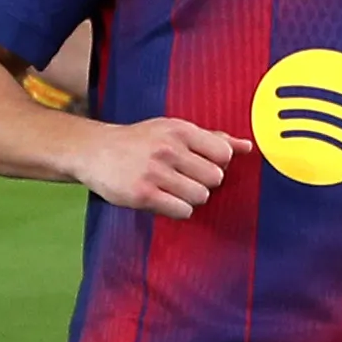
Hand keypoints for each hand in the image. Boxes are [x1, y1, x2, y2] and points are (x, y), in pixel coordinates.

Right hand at [76, 115, 238, 216]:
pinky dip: (177, 210)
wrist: (94, 150)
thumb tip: (247, 146)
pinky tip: (163, 199)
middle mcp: (168, 149)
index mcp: (179, 130)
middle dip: (202, 182)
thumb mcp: (172, 130)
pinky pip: (182, 211)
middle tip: (182, 178)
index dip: (216, 164)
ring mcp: (155, 172)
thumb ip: (211, 138)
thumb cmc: (139, 141)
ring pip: (200, 197)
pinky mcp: (143, 194)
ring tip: (172, 189)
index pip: (223, 154)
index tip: (198, 164)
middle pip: (215, 178)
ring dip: (190, 198)